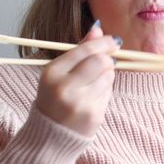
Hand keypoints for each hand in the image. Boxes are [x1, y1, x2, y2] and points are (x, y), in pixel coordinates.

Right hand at [34, 22, 118, 136]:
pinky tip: (93, 98)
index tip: (113, 41)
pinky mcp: (93, 115)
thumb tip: (98, 28)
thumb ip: (79, 49)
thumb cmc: (55, 97)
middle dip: (108, 60)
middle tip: (107, 62)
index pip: (85, 50)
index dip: (103, 43)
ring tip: (94, 83)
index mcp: (52, 72)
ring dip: (107, 76)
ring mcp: (80, 103)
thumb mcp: (59, 72)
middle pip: (101, 62)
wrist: (50, 135)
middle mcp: (64, 87)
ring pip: (108, 77)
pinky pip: (109, 94)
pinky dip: (105, 92)